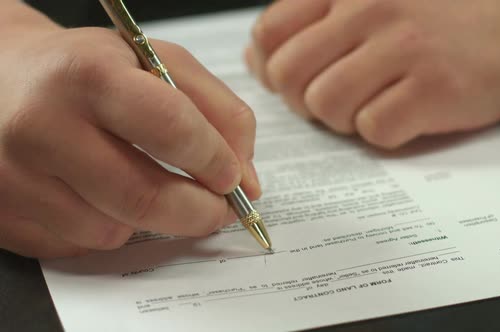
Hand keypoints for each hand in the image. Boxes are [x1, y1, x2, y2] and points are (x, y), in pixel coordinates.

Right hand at [0, 6, 259, 257]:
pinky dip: (105, 226)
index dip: (215, 161)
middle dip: (199, 212)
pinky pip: (78, 245)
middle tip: (218, 209)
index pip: (171, 127)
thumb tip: (248, 179)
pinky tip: (96, 193)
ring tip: (137, 182)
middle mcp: (42, 126)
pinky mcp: (4, 214)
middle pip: (145, 197)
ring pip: (112, 231)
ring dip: (145, 219)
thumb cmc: (87, 68)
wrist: (2, 77)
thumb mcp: (157, 63)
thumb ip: (218, 112)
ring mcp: (16, 177)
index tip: (233, 177)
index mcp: (90, 75)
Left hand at [246, 0, 499, 147]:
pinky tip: (404, 114)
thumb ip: (311, 23)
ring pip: (325, 106)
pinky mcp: (432, 88)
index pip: (271, 32)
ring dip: (342, 119)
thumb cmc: (447, 15)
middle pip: (289, 76)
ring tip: (374, 105)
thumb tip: (258, 57)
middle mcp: (370, 10)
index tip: (296, 79)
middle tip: (333, 100)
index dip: (272, 67)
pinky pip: (372, 130)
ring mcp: (402, 48)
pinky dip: (382, 133)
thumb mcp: (374, 1)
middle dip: (303, 100)